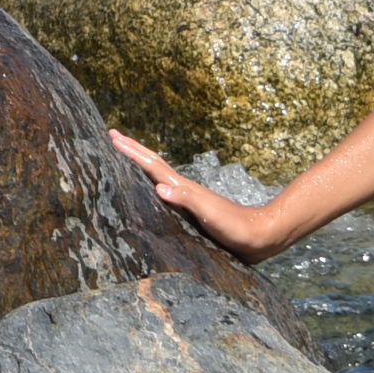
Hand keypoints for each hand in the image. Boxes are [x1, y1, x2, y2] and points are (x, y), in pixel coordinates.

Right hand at [111, 127, 287, 261]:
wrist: (260, 235)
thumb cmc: (235, 226)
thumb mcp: (210, 214)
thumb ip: (186, 200)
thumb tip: (158, 188)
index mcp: (183, 189)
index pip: (153, 166)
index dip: (133, 152)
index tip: (113, 137)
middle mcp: (183, 191)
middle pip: (154, 165)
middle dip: (133, 151)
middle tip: (113, 137)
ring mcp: (188, 201)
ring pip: (158, 177)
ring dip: (141, 165)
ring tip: (125, 158)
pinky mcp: (192, 213)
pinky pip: (164, 194)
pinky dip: (151, 186)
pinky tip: (149, 192)